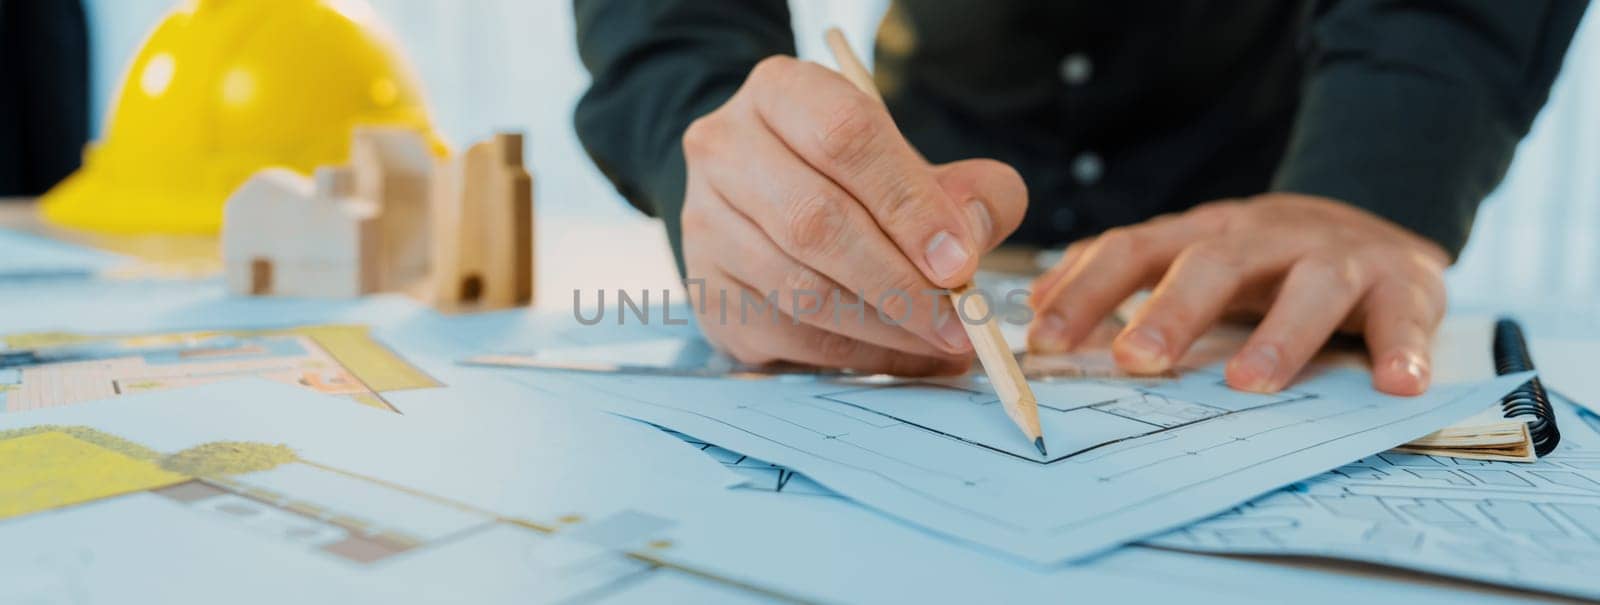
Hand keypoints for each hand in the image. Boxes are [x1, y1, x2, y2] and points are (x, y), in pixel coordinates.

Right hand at [680, 56, 1027, 374]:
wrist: (766, 203)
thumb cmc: (853, 180)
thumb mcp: (915, 163)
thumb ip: (966, 191)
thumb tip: (970, 242)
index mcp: (780, 92)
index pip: (845, 136)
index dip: (909, 202)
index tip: (960, 261)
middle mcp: (725, 148)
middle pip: (815, 219)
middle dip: (901, 282)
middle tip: (960, 321)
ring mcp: (705, 222)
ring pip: (799, 287)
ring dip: (884, 326)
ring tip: (943, 342)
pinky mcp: (706, 289)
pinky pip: (786, 333)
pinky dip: (855, 353)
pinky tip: (901, 353)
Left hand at [1027, 194, 1448, 394]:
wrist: (1376, 225)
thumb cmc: (1264, 261)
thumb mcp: (1192, 255)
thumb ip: (1124, 277)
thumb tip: (1037, 310)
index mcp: (1204, 233)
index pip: (1134, 250)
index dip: (1089, 291)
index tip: (1046, 339)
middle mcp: (1266, 236)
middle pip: (1214, 263)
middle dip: (1172, 309)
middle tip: (1136, 359)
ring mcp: (1338, 255)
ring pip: (1310, 285)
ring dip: (1280, 335)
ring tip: (1249, 383)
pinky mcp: (1403, 283)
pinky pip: (1404, 318)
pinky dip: (1403, 350)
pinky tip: (1396, 385)